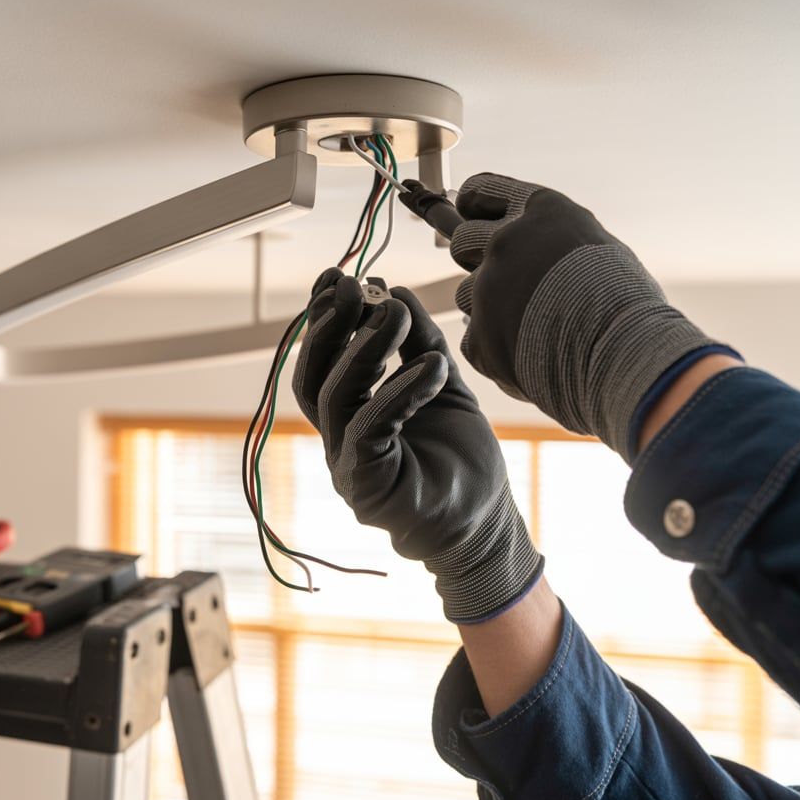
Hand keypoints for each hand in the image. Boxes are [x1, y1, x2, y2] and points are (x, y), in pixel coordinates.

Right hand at [292, 268, 542, 622]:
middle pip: (314, 374)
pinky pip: (370, 427)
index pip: (322, 359)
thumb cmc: (461, 459)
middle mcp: (337, 436)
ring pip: (336, 396)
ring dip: (365, 348)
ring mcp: (346, 462)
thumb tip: (396, 292)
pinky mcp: (365, 485)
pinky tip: (431, 365)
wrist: (485, 524)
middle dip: (330, 326)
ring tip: (397, 314)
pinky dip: (399, 391)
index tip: (337, 275)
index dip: (324, 317)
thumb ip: (419, 343)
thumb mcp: (440, 384)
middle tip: (354, 285)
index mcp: (348, 413)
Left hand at [446, 173, 725, 460]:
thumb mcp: (596, 249)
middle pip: (461, 241)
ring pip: (466, 294)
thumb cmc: (628, 305)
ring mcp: (487, 288)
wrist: (629, 355)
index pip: (480, 191)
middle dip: (474, 258)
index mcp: (541, 211)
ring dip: (490, 310)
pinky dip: (497, 350)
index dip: (473, 206)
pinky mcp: (478, 334)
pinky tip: (534, 356)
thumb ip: (551, 242)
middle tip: (506, 281)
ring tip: (537, 327)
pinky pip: (474, 339)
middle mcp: (507, 241)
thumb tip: (523, 247)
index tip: (471, 215)